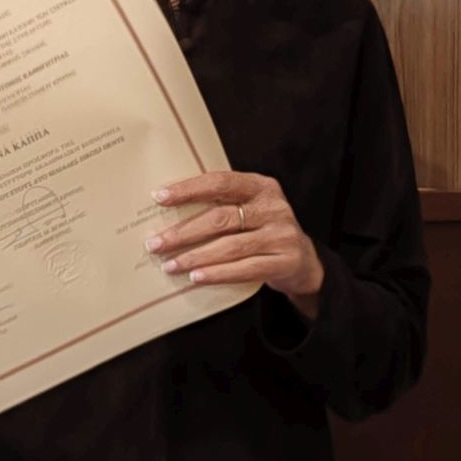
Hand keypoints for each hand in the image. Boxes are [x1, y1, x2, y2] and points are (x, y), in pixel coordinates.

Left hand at [147, 171, 325, 318]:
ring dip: (194, 257)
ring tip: (169, 265)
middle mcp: (273, 207)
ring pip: (229, 247)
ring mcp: (281, 235)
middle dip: (183, 232)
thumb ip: (222, 203)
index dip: (188, 189)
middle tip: (155, 243)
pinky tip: (196, 278)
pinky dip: (217, 274)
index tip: (159, 197)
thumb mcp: (250, 207)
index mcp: (260, 186)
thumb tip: (169, 210)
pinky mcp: (285, 261)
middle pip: (220, 218)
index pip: (220, 182)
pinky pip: (244, 269)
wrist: (304, 260)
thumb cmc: (263, 229)